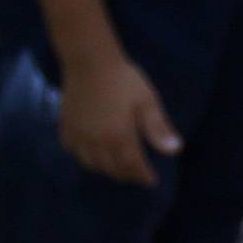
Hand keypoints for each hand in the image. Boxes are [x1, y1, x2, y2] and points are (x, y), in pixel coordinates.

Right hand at [60, 52, 180, 185]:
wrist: (89, 61)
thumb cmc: (123, 79)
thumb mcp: (147, 101)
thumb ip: (158, 128)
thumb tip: (175, 150)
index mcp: (119, 137)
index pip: (133, 166)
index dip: (143, 176)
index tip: (152, 181)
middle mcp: (98, 142)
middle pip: (112, 168)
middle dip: (127, 175)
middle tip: (136, 176)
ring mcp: (80, 136)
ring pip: (92, 164)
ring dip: (106, 170)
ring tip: (116, 169)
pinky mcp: (67, 127)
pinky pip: (74, 151)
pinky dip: (85, 158)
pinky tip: (91, 154)